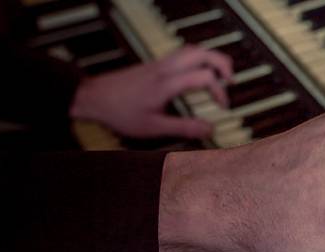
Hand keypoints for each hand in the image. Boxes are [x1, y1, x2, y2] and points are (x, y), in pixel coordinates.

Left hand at [69, 46, 232, 138]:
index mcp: (167, 84)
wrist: (93, 97)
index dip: (219, 91)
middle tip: (231, 78)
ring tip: (220, 72)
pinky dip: (197, 59)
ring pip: (191, 49)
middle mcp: (165, 69)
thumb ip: (184, 128)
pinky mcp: (155, 65)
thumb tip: (209, 129)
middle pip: (201, 52)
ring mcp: (159, 64)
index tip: (222, 106)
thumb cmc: (119, 112)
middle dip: (222, 63)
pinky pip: (182, 54)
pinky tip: (197, 73)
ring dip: (210, 57)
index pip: (204, 76)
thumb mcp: (153, 127)